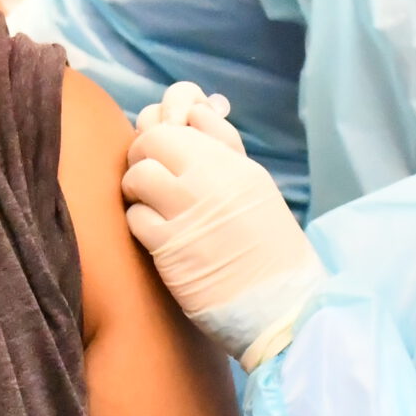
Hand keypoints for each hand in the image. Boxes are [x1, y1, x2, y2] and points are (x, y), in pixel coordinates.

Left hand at [124, 85, 320, 366]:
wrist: (281, 305)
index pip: (190, 110)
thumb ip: (224, 150)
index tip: (168, 130)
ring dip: (137, 186)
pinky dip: (139, 220)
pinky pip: (135, 216)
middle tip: (151, 170)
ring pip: (138, 174)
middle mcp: (213, 178)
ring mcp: (189, 211)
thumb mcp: (257, 188)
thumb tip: (195, 110)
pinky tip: (154, 231)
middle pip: (155, 137)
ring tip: (150, 203)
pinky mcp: (169, 247)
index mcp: (237, 161)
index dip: (169, 114)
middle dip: (145, 151)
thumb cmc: (270, 248)